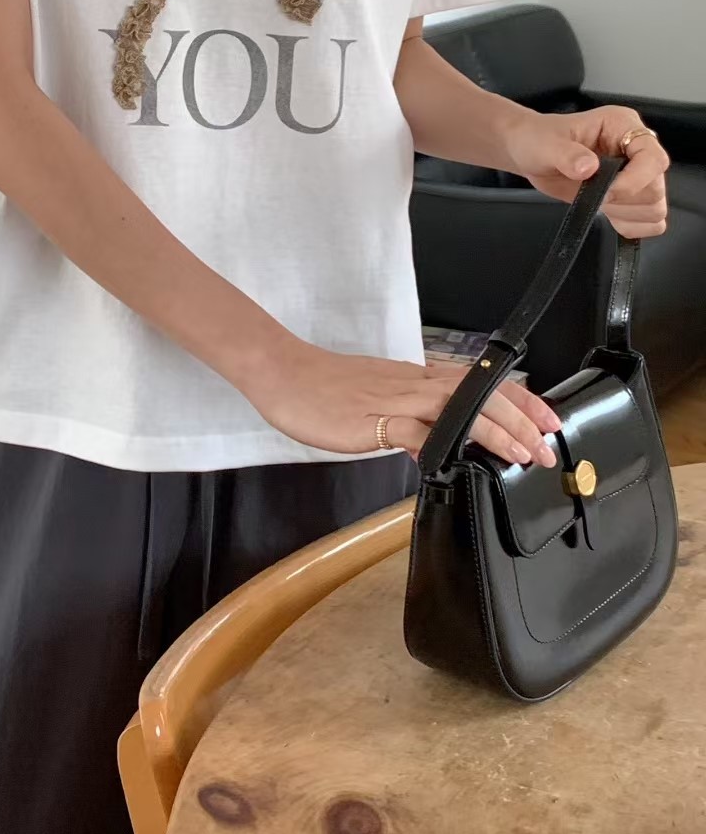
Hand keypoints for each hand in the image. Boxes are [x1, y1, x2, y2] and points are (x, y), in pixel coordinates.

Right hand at [243, 343, 560, 464]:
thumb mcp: (378, 400)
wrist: (285, 373)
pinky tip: (453, 460)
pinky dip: (436, 443)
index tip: (548, 418)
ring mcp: (395, 400)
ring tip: (523, 452)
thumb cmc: (326, 388)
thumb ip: (409, 419)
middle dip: (520, 419)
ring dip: (495, 430)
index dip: (519, 400)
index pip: (480, 383)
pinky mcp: (372, 420)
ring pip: (457, 409)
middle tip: (548, 444)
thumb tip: (434, 443)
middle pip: (479, 394)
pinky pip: (411, 430)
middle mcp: (414, 384)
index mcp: (418, 378)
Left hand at [504, 106, 668, 238]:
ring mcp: (637, 174)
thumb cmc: (538, 140)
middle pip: (656, 188)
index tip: (607, 191)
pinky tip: (607, 214)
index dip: (635, 180)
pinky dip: (631, 226)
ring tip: (596, 201)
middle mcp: (636, 149)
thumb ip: (566, 155)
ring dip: (626, 214)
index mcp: (623, 126)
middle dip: (624, 200)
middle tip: (594, 194)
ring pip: (655, 208)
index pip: (653, 158)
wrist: (530, 154)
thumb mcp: (546, 144)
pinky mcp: (630, 197)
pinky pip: (650, 222)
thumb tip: (588, 167)